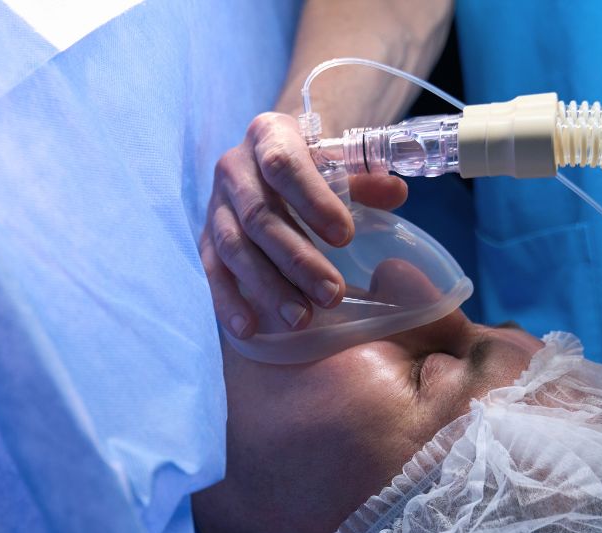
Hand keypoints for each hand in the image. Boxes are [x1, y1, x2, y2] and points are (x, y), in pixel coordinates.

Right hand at [201, 112, 408, 337]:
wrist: (265, 165)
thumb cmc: (310, 168)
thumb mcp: (337, 165)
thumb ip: (365, 181)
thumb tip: (395, 192)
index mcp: (269, 136)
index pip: (284, 165)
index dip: (313, 201)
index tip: (344, 238)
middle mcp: (234, 168)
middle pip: (260, 216)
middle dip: (298, 260)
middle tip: (332, 294)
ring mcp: (216, 206)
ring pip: (235, 248)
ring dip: (268, 286)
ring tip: (301, 318)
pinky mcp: (206, 238)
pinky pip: (211, 271)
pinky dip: (228, 301)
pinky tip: (248, 327)